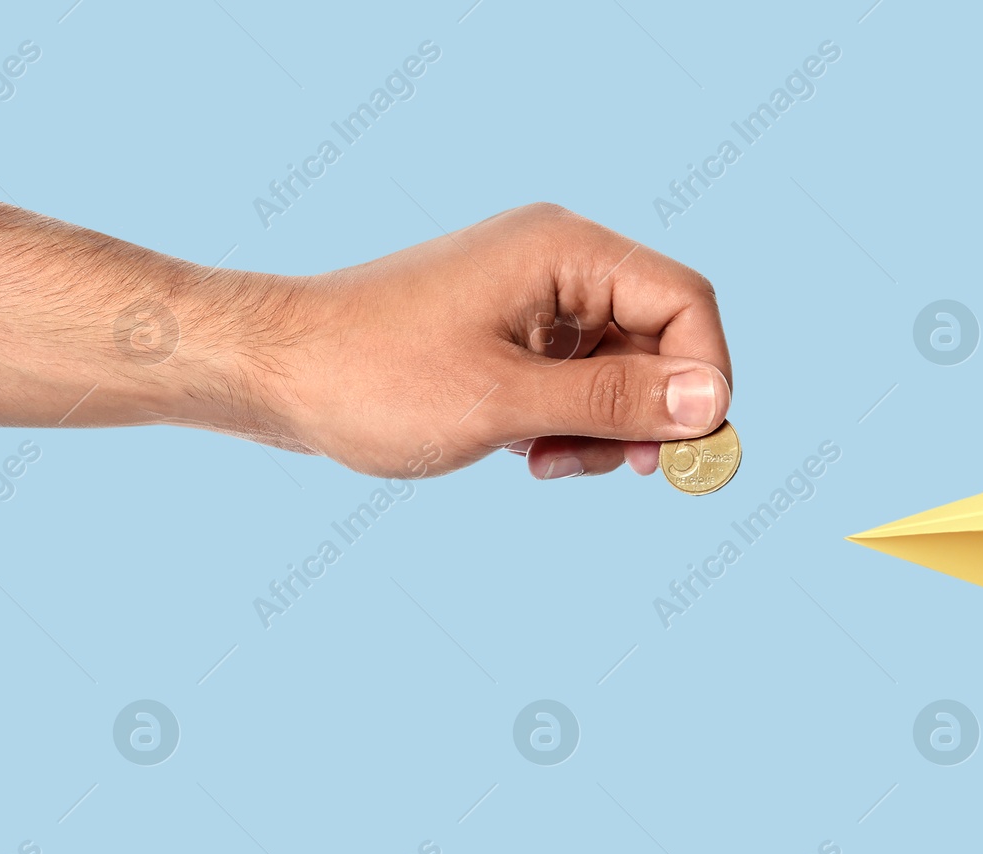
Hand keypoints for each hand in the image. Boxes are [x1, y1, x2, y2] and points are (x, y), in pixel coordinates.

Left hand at [255, 202, 732, 478]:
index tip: (687, 451)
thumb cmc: (374, 378)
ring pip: (622, 368)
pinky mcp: (512, 334)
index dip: (703, 378)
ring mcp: (534, 298)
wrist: (273, 373)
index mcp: (566, 252)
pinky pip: (577, 379)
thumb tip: (709, 402)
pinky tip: (529, 453)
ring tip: (548, 464)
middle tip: (621, 472)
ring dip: (604, 428)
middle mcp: (559, 264)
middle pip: (660, 338)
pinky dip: (570, 423)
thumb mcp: (506, 400)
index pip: (684, 303)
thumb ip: (613, 398)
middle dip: (648, 413)